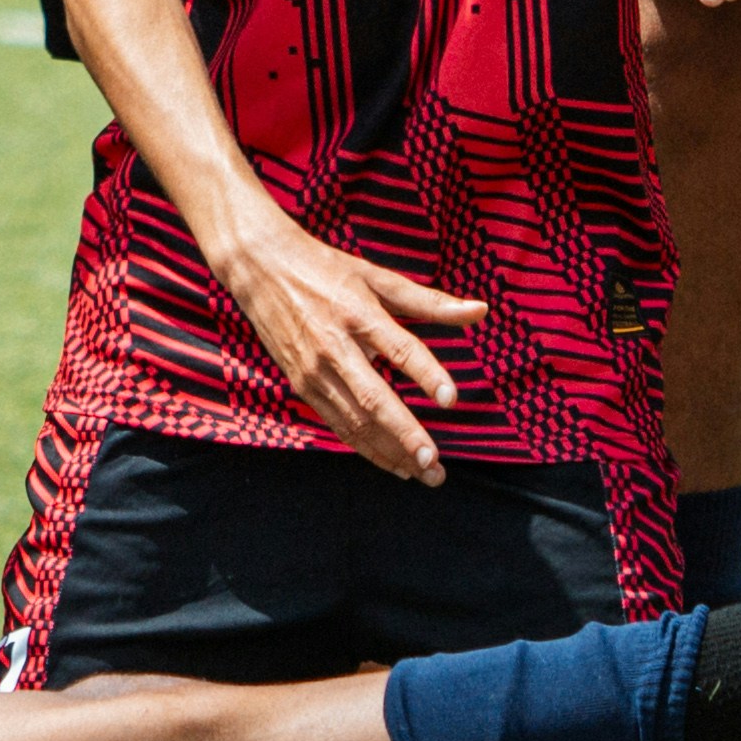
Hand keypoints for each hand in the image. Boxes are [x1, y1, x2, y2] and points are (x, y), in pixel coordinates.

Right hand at [202, 209, 471, 484]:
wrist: (259, 267)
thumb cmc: (324, 268)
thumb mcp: (377, 277)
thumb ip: (430, 301)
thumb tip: (481, 310)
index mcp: (358, 313)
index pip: (398, 347)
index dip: (425, 373)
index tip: (451, 399)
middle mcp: (334, 346)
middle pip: (373, 399)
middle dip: (404, 436)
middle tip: (434, 464)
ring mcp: (314, 370)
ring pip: (354, 421)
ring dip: (389, 451)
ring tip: (424, 473)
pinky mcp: (301, 384)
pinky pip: (337, 423)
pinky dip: (365, 447)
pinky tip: (392, 463)